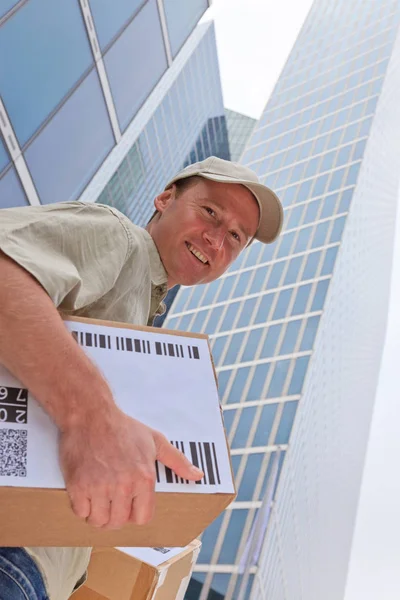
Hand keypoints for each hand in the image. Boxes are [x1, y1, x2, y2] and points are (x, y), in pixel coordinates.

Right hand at [59, 407, 203, 528]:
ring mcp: (99, 487)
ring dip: (98, 515)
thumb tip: (197, 475)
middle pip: (119, 523)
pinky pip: (80, 512)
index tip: (129, 505)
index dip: (136, 513)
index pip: (143, 518)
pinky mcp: (78, 486)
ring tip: (98, 500)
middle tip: (111, 502)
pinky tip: (85, 494)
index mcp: (144, 478)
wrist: (91, 415)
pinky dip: (82, 507)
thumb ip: (177, 461)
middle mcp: (123, 486)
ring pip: (99, 521)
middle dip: (115, 516)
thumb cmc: (123, 427)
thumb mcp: (155, 441)